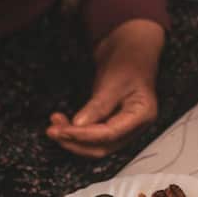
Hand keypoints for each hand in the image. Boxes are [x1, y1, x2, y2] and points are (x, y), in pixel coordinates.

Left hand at [46, 19, 163, 157]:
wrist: (130, 50)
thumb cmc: (128, 61)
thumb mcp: (113, 81)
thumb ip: (98, 105)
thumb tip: (79, 125)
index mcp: (143, 114)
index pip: (110, 134)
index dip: (84, 135)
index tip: (63, 130)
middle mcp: (134, 126)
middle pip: (102, 146)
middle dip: (75, 142)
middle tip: (54, 131)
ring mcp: (123, 128)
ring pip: (95, 145)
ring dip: (72, 139)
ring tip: (54, 126)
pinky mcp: (111, 125)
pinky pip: (92, 136)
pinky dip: (75, 133)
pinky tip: (62, 123)